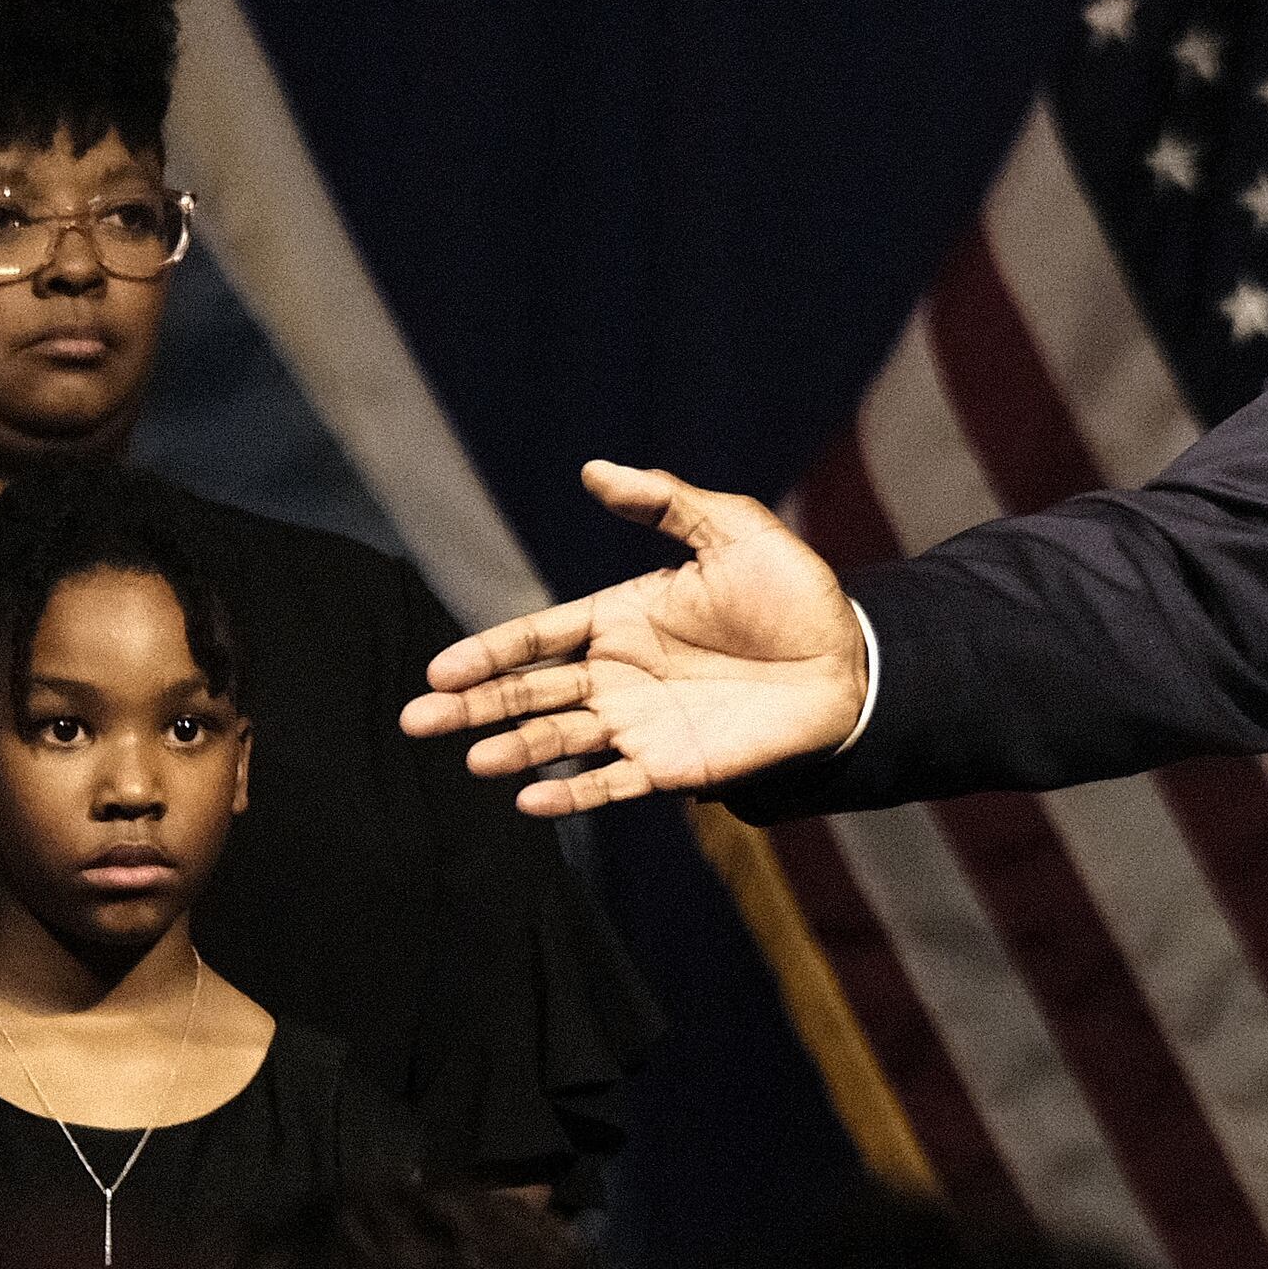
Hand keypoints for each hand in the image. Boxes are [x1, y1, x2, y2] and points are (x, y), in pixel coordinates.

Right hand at [401, 461, 869, 816]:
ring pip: (558, 739)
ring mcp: (640, 723)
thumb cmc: (794, 593)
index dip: (488, 653)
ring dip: (513, 749)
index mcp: (620, 618)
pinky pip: (613, 784)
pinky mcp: (673, 765)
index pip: (538, 637)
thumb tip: (594, 468)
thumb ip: (665, 500)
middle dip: (473, 706)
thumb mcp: (734, 531)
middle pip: (530, 692)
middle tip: (416, 721)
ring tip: (473, 760)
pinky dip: (574, 794)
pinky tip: (534, 800)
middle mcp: (617, 674)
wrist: (850, 661)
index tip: (439, 670)